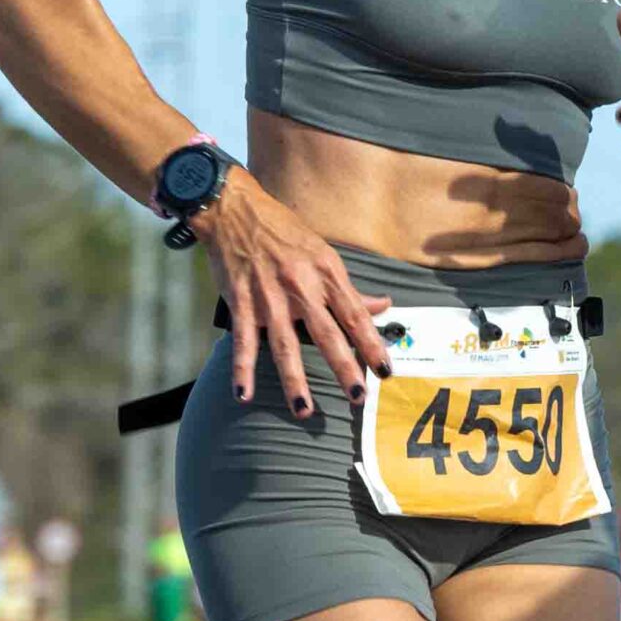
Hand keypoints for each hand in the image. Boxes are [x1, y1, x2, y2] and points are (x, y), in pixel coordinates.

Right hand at [195, 169, 391, 416]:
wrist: (236, 211)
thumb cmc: (283, 232)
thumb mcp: (323, 253)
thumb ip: (349, 288)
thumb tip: (384, 305)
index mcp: (325, 273)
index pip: (355, 315)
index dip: (372, 344)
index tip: (385, 370)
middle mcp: (301, 287)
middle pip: (327, 334)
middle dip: (344, 367)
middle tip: (358, 397)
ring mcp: (270, 297)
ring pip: (285, 345)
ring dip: (294, 380)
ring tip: (304, 410)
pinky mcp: (242, 302)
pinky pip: (243, 342)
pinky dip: (242, 369)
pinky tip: (243, 395)